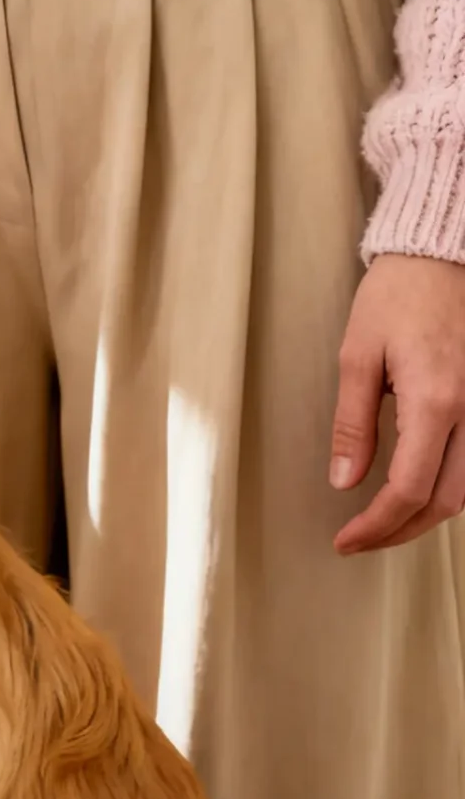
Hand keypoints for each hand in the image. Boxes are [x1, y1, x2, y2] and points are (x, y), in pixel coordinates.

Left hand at [331, 254, 464, 552]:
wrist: (447, 257)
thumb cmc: (398, 297)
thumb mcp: (357, 356)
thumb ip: (353, 424)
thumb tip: (344, 481)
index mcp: (436, 400)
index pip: (408, 489)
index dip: (375, 526)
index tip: (345, 541)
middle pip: (448, 501)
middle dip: (402, 530)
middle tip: (361, 540)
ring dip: (430, 514)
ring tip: (386, 522)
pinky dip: (454, 488)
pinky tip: (423, 491)